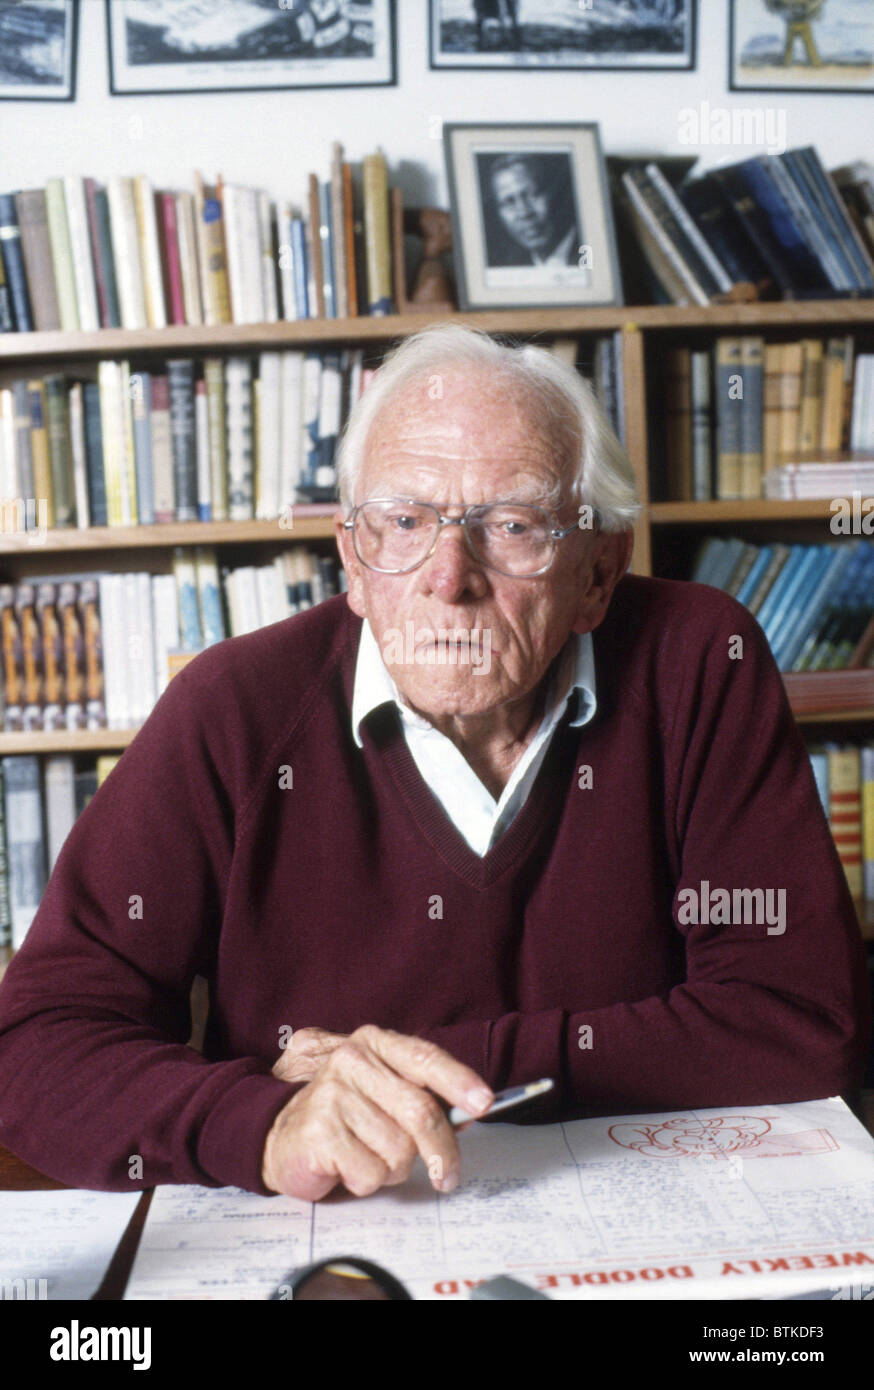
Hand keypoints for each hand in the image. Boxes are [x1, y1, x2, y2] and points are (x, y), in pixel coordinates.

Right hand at [261, 1024, 492, 1201]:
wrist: (277, 1134)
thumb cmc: (342, 1115)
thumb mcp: (382, 1094)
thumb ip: (422, 1097)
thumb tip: (468, 1115)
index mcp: (374, 1044)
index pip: (425, 1057)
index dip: (459, 1080)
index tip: (484, 1103)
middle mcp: (353, 1061)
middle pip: (421, 1112)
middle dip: (442, 1152)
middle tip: (447, 1176)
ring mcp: (333, 1094)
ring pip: (398, 1150)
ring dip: (392, 1169)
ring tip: (368, 1157)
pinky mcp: (320, 1131)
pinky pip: (370, 1172)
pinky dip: (365, 1181)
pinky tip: (346, 1166)